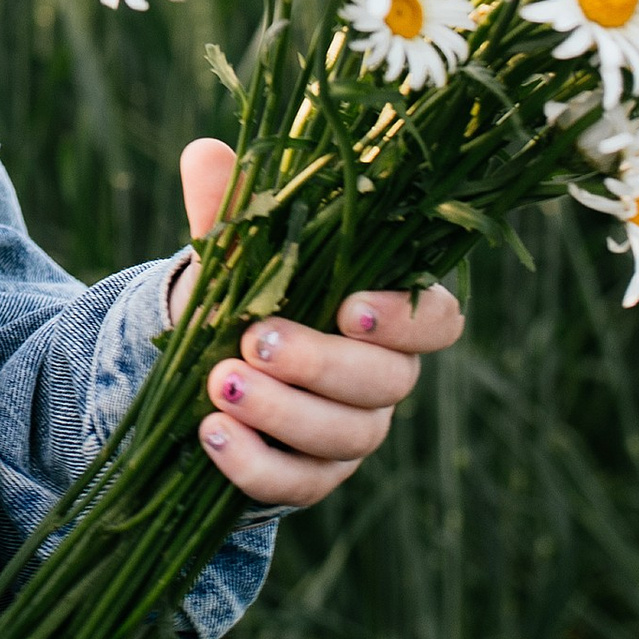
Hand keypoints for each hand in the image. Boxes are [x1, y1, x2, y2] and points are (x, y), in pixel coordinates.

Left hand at [170, 137, 461, 511]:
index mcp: (386, 313)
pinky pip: (297, 485)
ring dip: (282, 412)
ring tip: (220, 383)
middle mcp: (383, 379)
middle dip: (323, 363)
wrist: (200, 364)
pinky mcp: (310, 479)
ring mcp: (351, 435)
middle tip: (257, 340)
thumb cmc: (241, 294)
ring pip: (344, 437)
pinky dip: (254, 464)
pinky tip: (211, 433)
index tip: (350, 305)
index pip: (439, 322)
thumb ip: (230, 209)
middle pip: (387, 383)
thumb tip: (206, 153)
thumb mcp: (234, 250)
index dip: (407, 319)